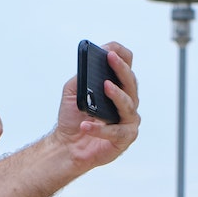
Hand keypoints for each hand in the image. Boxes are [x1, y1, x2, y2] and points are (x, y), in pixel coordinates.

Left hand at [52, 41, 138, 169]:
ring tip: (105, 86)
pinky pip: (115, 131)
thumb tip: (91, 59)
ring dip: (117, 95)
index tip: (111, 50)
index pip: (127, 68)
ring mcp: (128, 121)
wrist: (67, 146)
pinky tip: (85, 125)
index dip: (122, 57)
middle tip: (111, 58)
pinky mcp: (124, 138)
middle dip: (121, 69)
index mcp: (117, 89)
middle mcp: (126, 103)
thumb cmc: (73, 118)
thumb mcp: (73, 91)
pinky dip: (100, 128)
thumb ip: (83, 75)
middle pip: (131, 83)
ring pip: (128, 105)